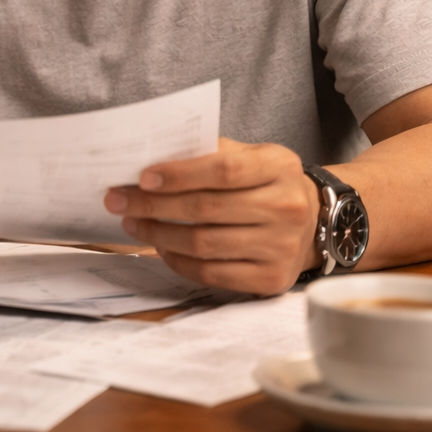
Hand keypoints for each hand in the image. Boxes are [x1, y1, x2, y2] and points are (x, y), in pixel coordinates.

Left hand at [103, 137, 318, 294]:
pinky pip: (212, 273)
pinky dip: (179, 262)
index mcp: (279, 167)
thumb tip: (153, 158)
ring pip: (204, 244)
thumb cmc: (266, 183)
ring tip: (133, 224)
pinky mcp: (271, 278)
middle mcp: (285, 208)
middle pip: (206, 209)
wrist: (313, 223)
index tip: (142, 177)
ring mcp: (281, 247)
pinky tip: (161, 248)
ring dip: (158, 235)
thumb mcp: (252, 156)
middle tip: (118, 201)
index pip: (223, 170)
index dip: (179, 174)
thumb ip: (210, 152)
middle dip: (153, 205)